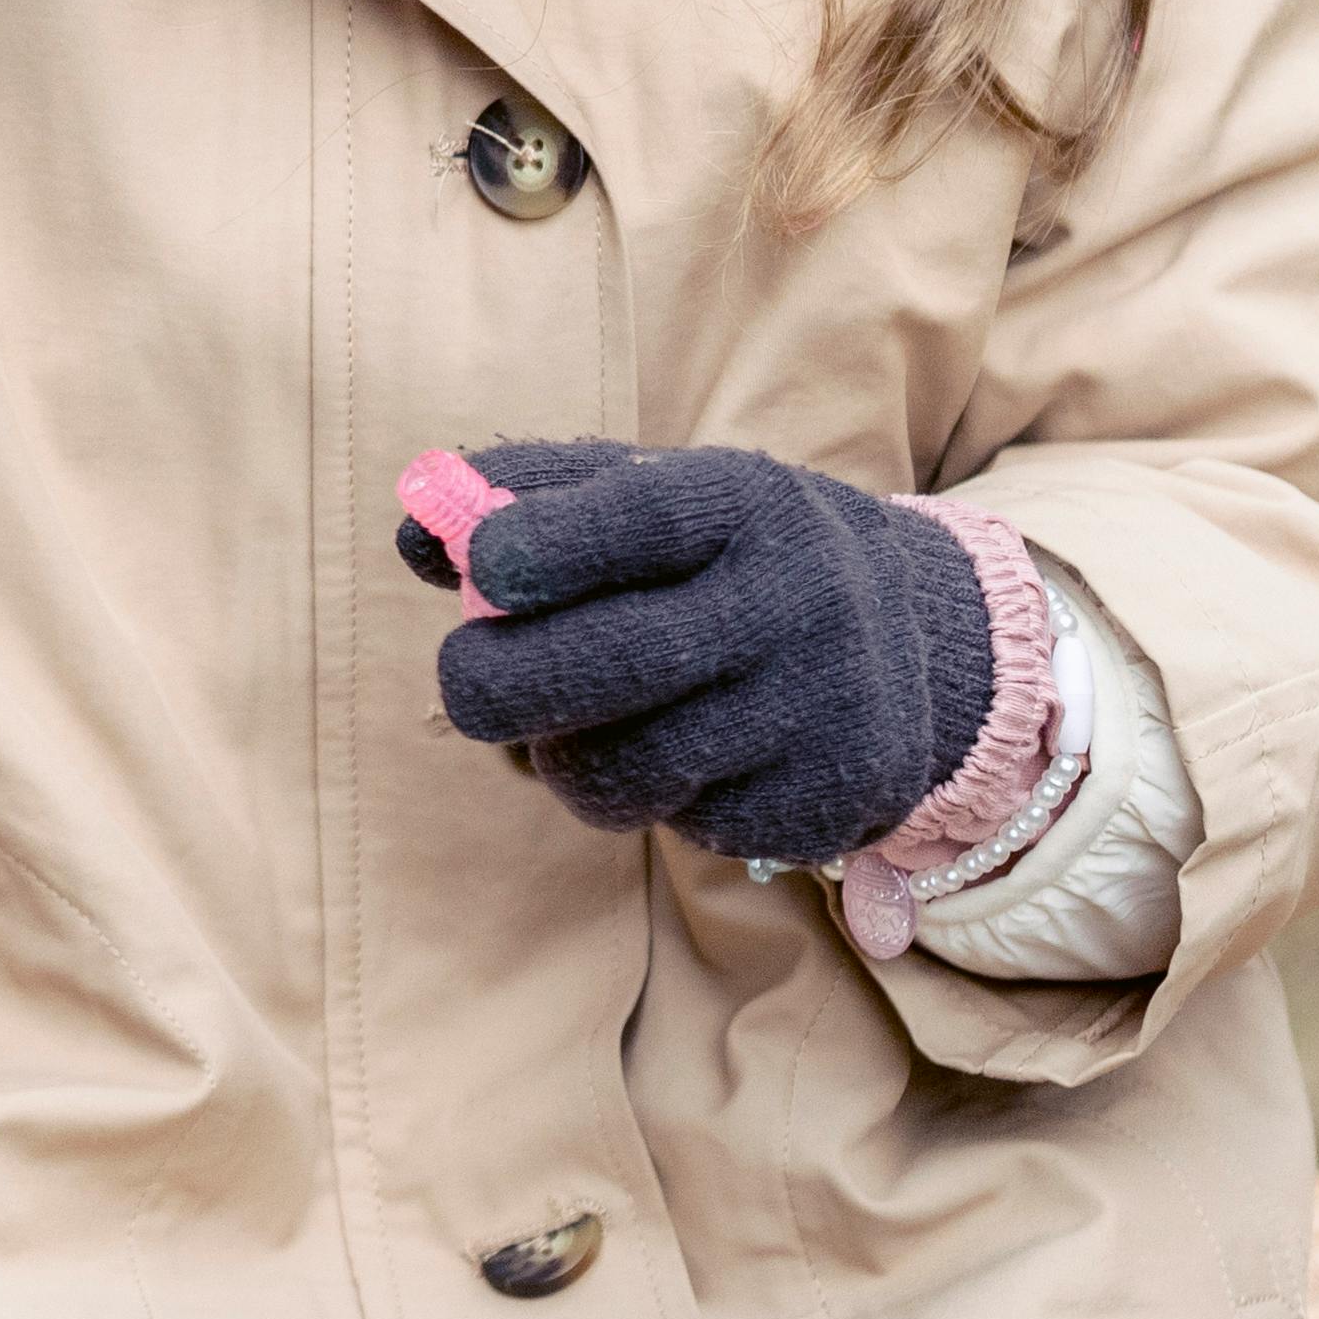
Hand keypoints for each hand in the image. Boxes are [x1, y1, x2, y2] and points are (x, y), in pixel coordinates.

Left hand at [398, 440, 996, 867]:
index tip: (475, 569)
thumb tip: (414, 538)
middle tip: (463, 685)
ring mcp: (816, 712)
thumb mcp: (648, 496)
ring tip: (571, 725)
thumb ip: (523, 499)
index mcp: (743, 504)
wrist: (904, 642)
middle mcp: (794, 603)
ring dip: (561, 758)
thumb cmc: (724, 556)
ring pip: (622, 770)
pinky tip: (674, 754)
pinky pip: (679, 823)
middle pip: (608, 665)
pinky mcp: (820, 804)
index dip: (535, 549)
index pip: (633, 521)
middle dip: (494, 684)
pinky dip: (648, 795)